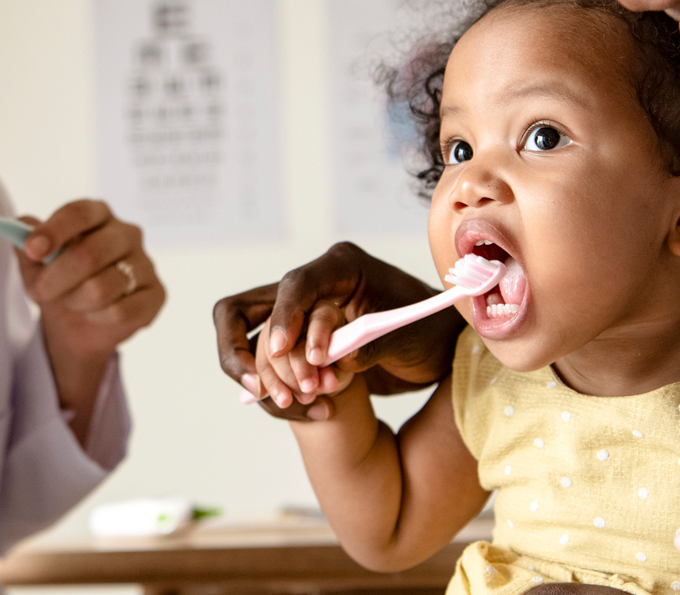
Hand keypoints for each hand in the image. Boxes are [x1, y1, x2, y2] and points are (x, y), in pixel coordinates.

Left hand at [17, 200, 164, 435]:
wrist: (77, 323)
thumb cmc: (58, 282)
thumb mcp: (34, 263)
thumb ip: (25, 241)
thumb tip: (19, 227)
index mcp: (98, 215)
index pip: (80, 212)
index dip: (55, 230)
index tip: (32, 249)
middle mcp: (127, 233)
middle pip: (90, 253)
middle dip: (57, 279)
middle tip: (41, 291)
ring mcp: (145, 264)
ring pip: (101, 288)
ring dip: (75, 302)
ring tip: (73, 302)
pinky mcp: (156, 295)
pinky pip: (120, 312)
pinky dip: (97, 318)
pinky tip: (96, 315)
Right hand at [213, 242, 464, 420]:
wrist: (437, 350)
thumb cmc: (429, 331)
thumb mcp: (409, 336)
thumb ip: (372, 344)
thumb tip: (337, 361)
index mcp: (340, 268)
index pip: (295, 285)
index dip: (282, 317)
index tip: (279, 351)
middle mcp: (312, 288)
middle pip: (242, 311)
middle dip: (242, 352)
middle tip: (263, 389)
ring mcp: (299, 318)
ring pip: (251, 346)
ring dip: (269, 379)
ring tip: (306, 402)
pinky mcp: (296, 346)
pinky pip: (268, 370)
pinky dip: (282, 393)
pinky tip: (316, 411)